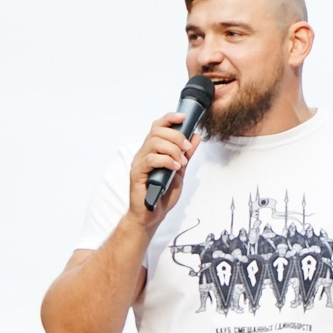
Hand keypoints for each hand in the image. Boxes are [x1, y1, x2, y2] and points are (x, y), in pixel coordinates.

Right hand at [126, 111, 200, 228]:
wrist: (152, 215)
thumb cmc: (162, 194)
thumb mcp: (180, 171)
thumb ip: (186, 154)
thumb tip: (196, 136)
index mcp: (153, 150)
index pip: (158, 126)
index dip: (170, 118)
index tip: (183, 117)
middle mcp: (144, 153)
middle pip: (157, 131)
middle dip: (176, 136)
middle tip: (187, 148)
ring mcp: (139, 162)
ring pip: (154, 143)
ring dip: (172, 149)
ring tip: (181, 162)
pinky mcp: (137, 173)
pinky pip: (151, 159)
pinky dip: (166, 161)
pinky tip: (174, 168)